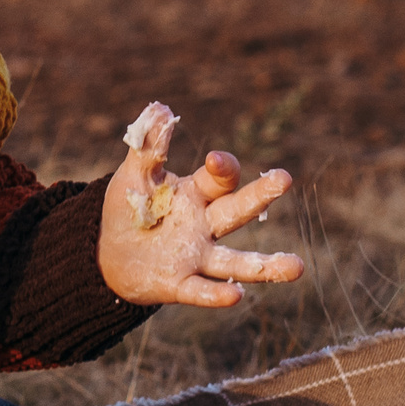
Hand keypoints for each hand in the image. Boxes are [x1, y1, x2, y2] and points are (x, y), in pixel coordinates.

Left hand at [97, 102, 304, 307]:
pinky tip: (236, 296)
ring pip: (237, 262)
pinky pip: (202, 290)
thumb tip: (159, 109)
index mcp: (198, 194)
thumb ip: (147, 147)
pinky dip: (217, 294)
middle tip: (284, 179)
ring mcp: (197, 257)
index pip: (220, 179)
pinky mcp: (179, 284)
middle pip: (238, 211)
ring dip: (266, 266)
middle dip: (260, 196)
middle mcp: (206, 226)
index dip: (221, 167)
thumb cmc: (130, 209)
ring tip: (296, 267)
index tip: (215, 160)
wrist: (108, 253)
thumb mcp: (133, 176)